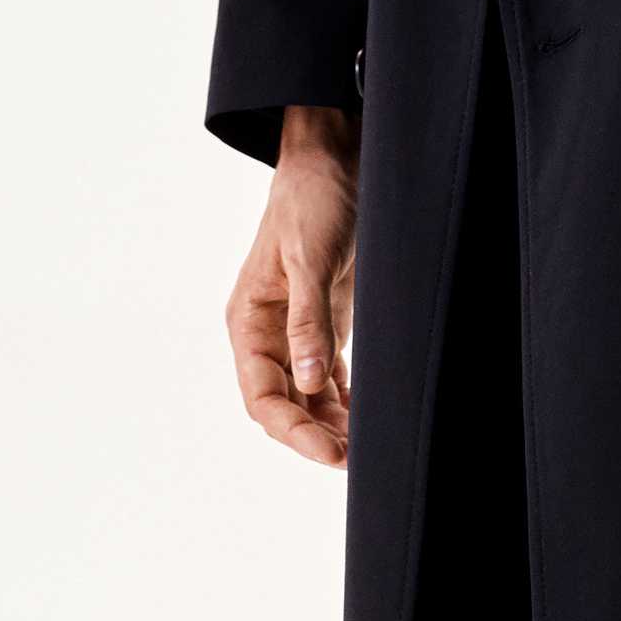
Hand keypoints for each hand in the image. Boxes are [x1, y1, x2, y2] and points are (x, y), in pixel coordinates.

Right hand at [226, 107, 359, 465]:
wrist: (334, 160)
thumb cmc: (313, 201)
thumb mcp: (310, 258)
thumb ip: (308, 321)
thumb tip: (307, 381)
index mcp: (249, 322)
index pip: (262, 398)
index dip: (293, 432)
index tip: (331, 453)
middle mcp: (268, 337)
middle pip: (286, 408)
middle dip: (317, 437)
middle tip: (359, 460)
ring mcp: (296, 336)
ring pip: (310, 401)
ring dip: (336, 427)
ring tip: (370, 447)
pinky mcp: (324, 329)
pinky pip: (330, 383)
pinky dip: (348, 405)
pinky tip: (369, 421)